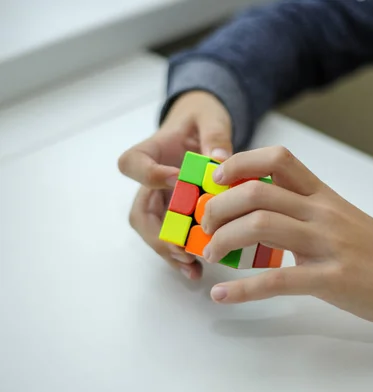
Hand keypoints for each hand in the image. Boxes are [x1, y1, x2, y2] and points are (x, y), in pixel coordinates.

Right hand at [118, 91, 232, 279]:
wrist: (203, 129)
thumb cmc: (202, 119)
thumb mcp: (210, 118)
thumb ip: (214, 135)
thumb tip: (220, 158)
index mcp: (151, 151)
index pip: (132, 164)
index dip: (149, 175)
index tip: (174, 179)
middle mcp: (150, 181)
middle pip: (140, 212)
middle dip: (158, 233)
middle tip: (180, 245)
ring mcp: (162, 202)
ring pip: (154, 232)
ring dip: (169, 251)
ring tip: (191, 265)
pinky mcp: (177, 216)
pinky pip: (173, 238)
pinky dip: (182, 257)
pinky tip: (196, 272)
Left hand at [201, 146, 372, 328]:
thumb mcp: (340, 217)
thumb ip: (303, 210)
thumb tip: (258, 211)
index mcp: (323, 195)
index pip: (279, 159)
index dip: (240, 162)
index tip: (217, 179)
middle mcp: (322, 212)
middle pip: (258, 192)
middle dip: (219, 205)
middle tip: (205, 223)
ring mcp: (327, 244)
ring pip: (262, 226)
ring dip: (223, 239)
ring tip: (210, 253)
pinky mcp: (331, 279)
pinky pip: (278, 280)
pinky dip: (243, 290)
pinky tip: (222, 296)